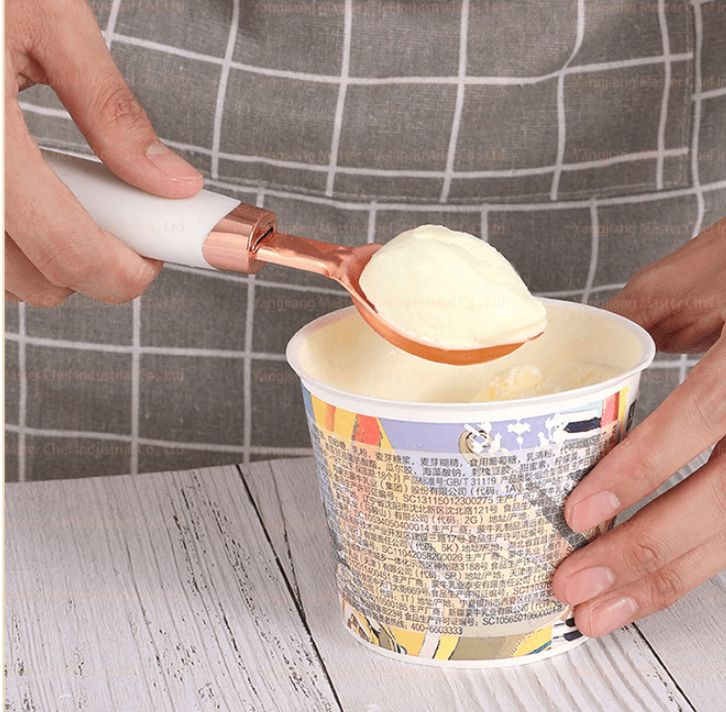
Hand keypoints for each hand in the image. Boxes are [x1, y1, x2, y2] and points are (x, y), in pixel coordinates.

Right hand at [5, 0, 203, 305]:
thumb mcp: (49, 22)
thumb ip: (112, 113)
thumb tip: (171, 183)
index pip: (67, 250)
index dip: (124, 272)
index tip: (152, 255)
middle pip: (35, 282)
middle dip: (89, 264)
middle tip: (115, 216)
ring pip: (2, 277)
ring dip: (45, 255)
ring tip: (63, 191)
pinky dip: (10, 239)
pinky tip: (23, 191)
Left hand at [552, 217, 725, 635]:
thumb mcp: (700, 275)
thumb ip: (641, 319)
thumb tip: (575, 362)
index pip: (702, 418)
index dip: (642, 471)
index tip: (581, 515)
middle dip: (647, 553)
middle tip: (577, 590)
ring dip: (672, 575)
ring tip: (607, 609)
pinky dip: (700, 557)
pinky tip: (659, 578)